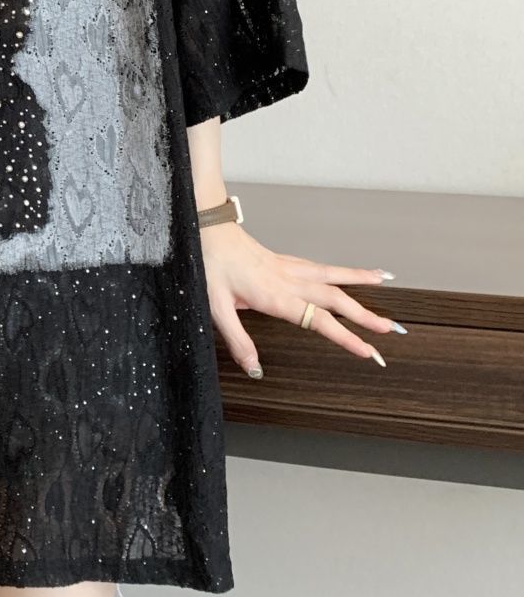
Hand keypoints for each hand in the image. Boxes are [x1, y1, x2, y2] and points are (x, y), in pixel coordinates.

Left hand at [199, 221, 400, 377]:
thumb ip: (237, 339)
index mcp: (274, 295)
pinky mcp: (281, 259)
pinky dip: (338, 269)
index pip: (318, 320)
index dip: (346, 337)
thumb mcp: (215, 306)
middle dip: (365, 315)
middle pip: (334, 298)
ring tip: (384, 281)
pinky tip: (346, 272)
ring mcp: (286, 267)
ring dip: (359, 280)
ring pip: (331, 274)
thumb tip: (254, 368)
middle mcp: (287, 280)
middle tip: (390, 328)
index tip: (368, 351)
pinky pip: (317, 265)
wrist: (205, 229)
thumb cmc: (209, 263)